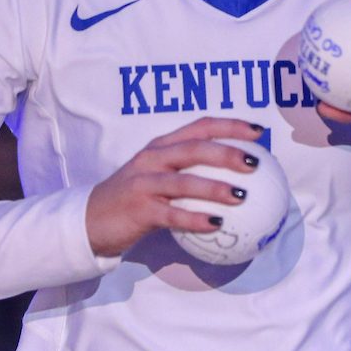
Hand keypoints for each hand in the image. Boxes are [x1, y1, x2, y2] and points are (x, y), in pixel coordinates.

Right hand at [86, 117, 263, 256]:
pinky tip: (218, 225)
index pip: (200, 126)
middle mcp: (152, 158)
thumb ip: (190, 172)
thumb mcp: (159, 177)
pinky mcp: (139, 208)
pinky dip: (196, 218)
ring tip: (242, 196)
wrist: (91, 220)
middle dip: (227, 152)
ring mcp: (144, 182)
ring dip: (215, 187)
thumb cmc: (136, 198)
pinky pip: (173, 214)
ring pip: (185, 181)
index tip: (258, 131)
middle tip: (255, 163)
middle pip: (194, 148)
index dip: (230, 125)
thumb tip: (239, 179)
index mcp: (161, 146)